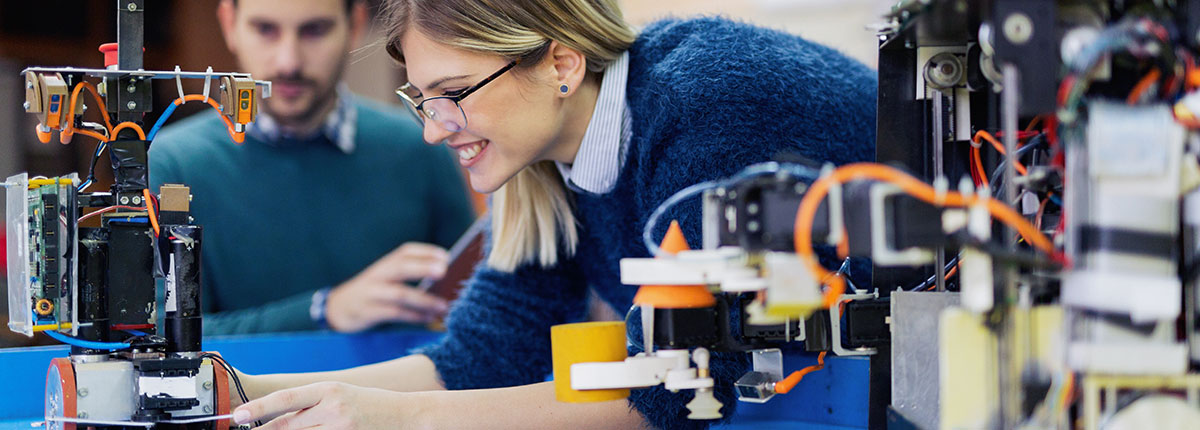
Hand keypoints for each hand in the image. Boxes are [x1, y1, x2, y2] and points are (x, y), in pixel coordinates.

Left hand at [232, 382, 413, 428]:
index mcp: (329, 389)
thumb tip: (273, 418)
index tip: (238, 415)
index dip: (259, 407)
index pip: (287, 398)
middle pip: (287, 426)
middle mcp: (334, 409)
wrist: (405, 415)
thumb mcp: (338, 395)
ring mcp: (341, 429)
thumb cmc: (368, 404)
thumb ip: (309, 405)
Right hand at [326, 243, 451, 331]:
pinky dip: (413, 316)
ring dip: (424, 300)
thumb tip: (444, 277)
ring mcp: (372, 293)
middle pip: (400, 267)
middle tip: (443, 270)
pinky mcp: (368, 312)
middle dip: (422, 267)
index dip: (425, 252)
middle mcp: (378, 275)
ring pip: (399, 294)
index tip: (445, 256)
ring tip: (443, 306)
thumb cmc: (372, 291)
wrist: (337, 308)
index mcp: (384, 264)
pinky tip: (428, 318)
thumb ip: (408, 274)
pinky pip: (394, 313)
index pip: (405, 252)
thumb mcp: (385, 277)